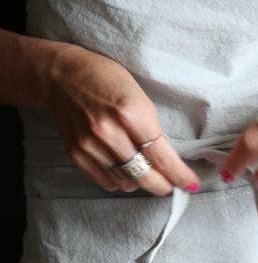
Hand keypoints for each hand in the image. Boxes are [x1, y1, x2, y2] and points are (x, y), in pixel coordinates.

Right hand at [45, 44, 202, 194]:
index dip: (179, 175)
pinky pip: (106, 182)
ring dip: (142, 183)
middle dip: (164, 186)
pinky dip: (121, 182)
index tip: (190, 184)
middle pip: (145, 176)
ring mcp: (91, 145)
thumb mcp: (139, 96)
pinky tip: (126, 172)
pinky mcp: (77, 154)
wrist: (61, 76)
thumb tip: (168, 161)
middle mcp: (109, 132)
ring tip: (147, 174)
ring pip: (127, 182)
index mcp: (130, 113)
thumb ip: (152, 129)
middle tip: (172, 186)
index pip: (161, 156)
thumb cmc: (105, 79)